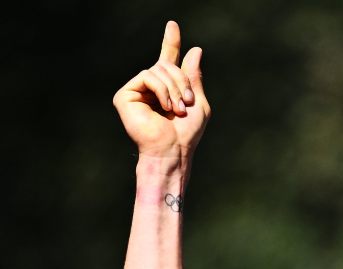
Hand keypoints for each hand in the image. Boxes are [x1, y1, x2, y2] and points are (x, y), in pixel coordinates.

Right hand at [113, 21, 209, 158]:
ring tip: (178, 109)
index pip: (168, 60)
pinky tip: (165, 106)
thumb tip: (195, 50)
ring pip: (157, 69)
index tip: (173, 25)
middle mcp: (150, 87)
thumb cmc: (186, 133)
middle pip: (166, 64)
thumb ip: (194, 77)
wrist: (172, 150)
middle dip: (182, 81)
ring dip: (174, 88)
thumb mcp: (198, 103)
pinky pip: (147, 76)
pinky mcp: (125, 95)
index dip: (171, 42)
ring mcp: (136, 90)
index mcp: (167, 88)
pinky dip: (161, 90)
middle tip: (187, 103)